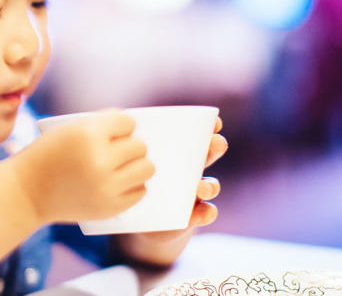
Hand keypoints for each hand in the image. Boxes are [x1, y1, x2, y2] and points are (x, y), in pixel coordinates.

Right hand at [13, 109, 155, 223]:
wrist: (25, 192)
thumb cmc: (47, 156)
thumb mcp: (68, 130)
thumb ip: (101, 126)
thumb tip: (137, 130)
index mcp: (88, 134)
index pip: (127, 122)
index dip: (122, 125)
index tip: (115, 130)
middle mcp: (100, 159)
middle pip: (139, 146)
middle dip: (130, 146)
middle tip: (117, 151)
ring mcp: (106, 186)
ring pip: (146, 168)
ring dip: (137, 165)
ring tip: (124, 166)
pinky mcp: (109, 207)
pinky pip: (140, 191)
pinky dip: (132, 186)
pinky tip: (118, 183)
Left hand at [114, 117, 227, 265]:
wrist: (135, 219)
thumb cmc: (133, 179)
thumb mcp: (133, 161)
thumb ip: (133, 148)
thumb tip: (125, 130)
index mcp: (177, 150)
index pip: (198, 133)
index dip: (209, 126)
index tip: (214, 122)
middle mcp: (191, 169)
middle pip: (209, 154)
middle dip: (216, 146)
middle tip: (214, 143)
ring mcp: (194, 193)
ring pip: (210, 186)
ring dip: (210, 185)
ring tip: (201, 187)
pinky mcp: (192, 215)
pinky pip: (206, 213)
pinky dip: (206, 213)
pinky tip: (199, 212)